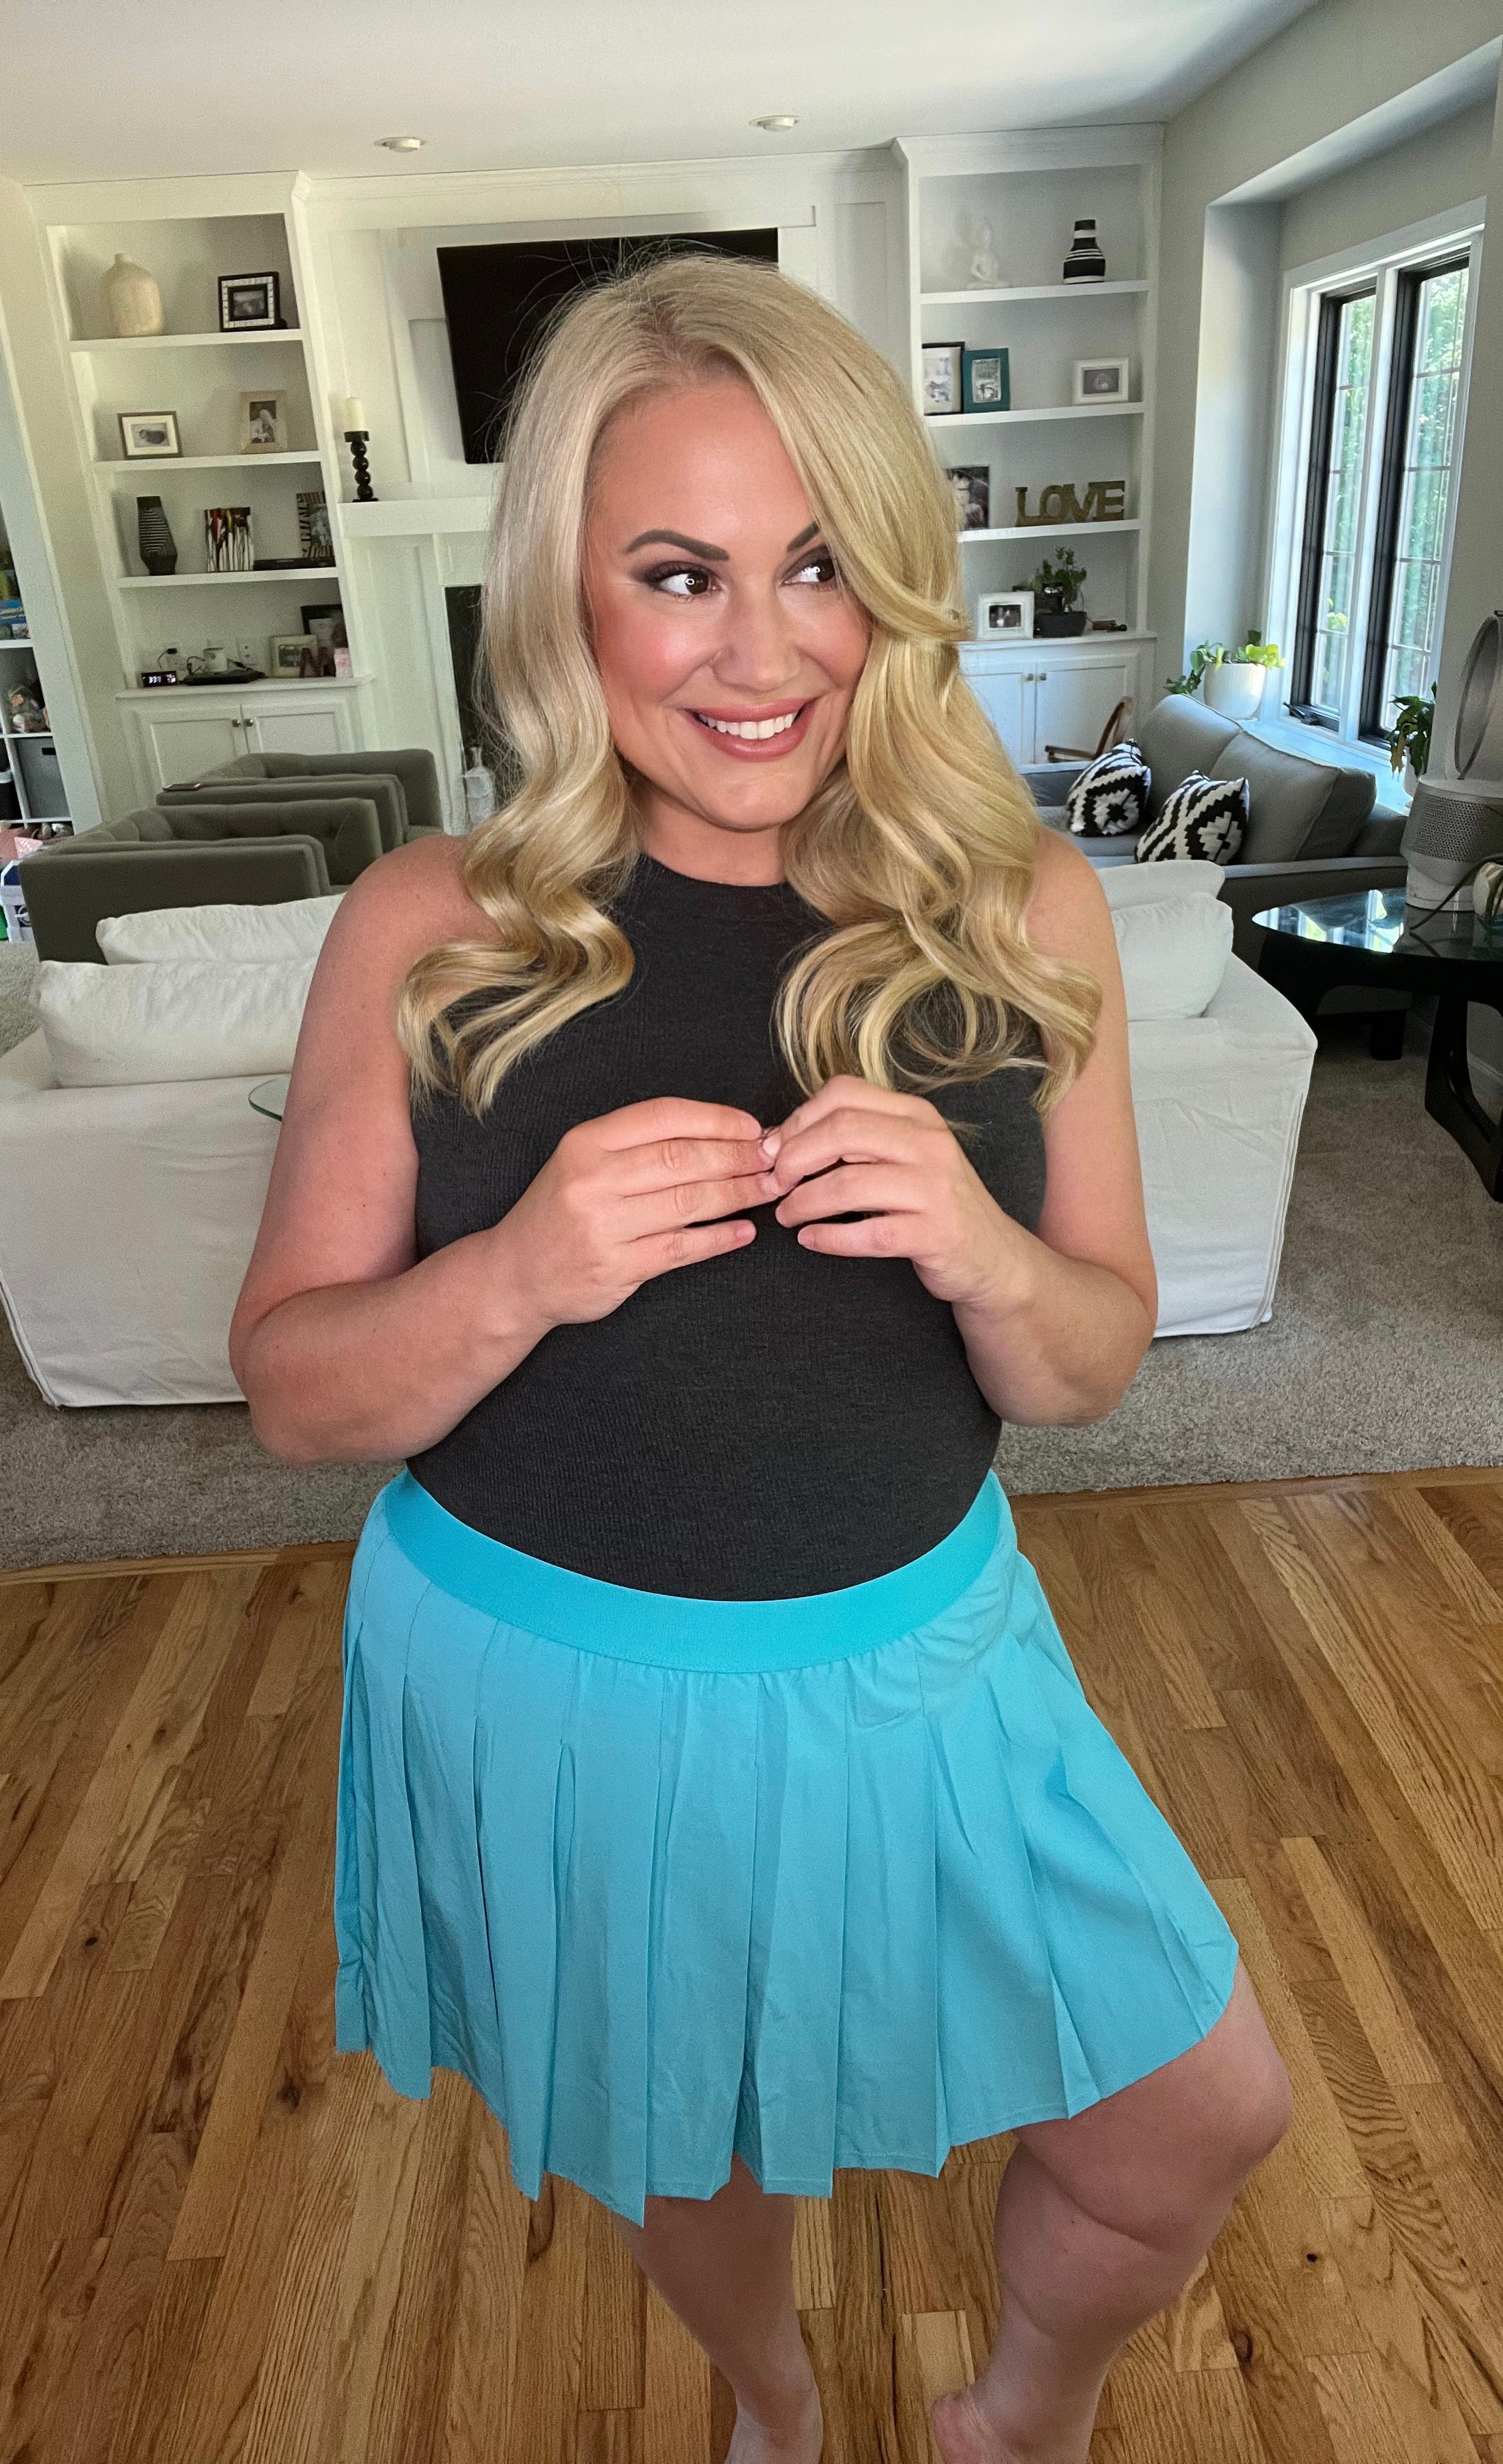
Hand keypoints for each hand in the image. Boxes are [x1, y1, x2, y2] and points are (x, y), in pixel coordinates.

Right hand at [494, 1097, 774, 1331]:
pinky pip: (681, 1251)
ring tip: (769, 1189)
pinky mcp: (615, 1269)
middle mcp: (591, 1180)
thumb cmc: (563, 1209)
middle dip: (737, 1157)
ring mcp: (602, 1227)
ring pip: (687, 1204)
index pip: (664, 1117)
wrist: (516, 1273)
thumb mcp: (586, 1160)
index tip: (754, 1127)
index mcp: (586, 1142)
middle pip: (682, 1159)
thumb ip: (642, 1145)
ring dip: (738, 1195)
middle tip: (774, 1159)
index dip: (717, 1119)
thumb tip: (723, 1133)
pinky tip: (744, 1233)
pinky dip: (719, 1240)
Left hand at [759, 1075, 1031, 1310]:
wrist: (991, 1256)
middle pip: (842, 1131)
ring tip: (786, 1214)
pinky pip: (867, 1234)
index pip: (844, 1094)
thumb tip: (779, 1140)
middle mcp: (929, 1143)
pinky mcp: (935, 1234)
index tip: (776, 1149)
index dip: (798, 1119)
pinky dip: (829, 1238)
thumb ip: (853, 1141)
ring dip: (803, 1202)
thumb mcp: (902, 1156)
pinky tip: (810, 1239)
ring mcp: (935, 1189)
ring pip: (848, 1184)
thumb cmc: (932, 1203)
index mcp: (917, 1114)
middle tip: (775, 1183)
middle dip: (794, 1158)